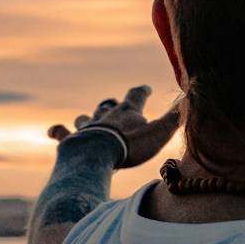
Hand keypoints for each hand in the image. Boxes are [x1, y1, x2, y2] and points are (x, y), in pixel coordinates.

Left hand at [47, 85, 183, 168]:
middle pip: (109, 106)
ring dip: (88, 119)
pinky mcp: (70, 140)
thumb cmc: (130, 145)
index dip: (141, 91)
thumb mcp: (159, 132)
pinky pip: (62, 133)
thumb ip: (174, 116)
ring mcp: (86, 127)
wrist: (97, 155)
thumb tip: (190, 97)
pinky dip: (59, 131)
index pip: (136, 95)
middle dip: (113, 107)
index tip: (145, 88)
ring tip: (88, 121)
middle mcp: (105, 115)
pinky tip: (54, 130)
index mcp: (127, 112)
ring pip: (86, 118)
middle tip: (115, 107)